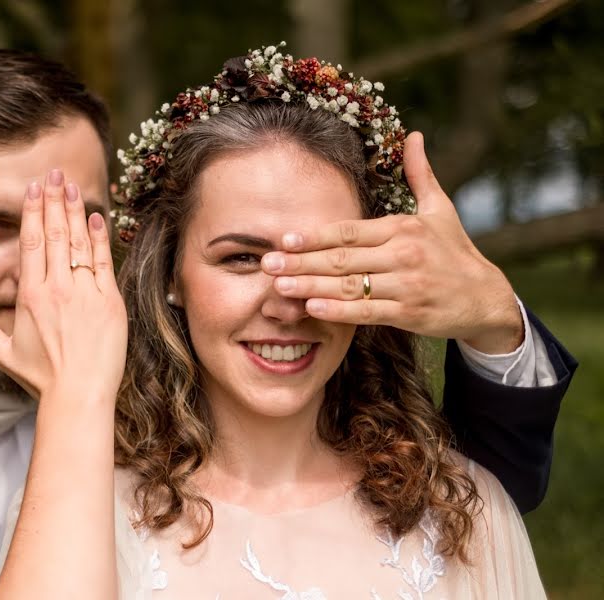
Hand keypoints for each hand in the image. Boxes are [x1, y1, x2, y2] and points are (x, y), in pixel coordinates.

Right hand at [0, 170, 127, 400]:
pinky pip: (104, 261)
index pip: (30, 242)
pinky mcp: (109, 302)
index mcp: (31, 296)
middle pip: (54, 233)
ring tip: (71, 185)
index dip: (32, 211)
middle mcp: (57, 288)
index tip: (34, 189)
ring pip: (79, 242)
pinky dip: (100, 237)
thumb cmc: (41, 378)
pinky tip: (96, 216)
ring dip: (75, 210)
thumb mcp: (3, 353)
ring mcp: (85, 293)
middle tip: (54, 173)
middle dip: (53, 200)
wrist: (79, 395)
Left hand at [261, 132, 522, 353]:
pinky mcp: (410, 314)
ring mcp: (406, 286)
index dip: (315, 235)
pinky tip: (311, 308)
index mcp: (403, 228)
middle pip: (342, 259)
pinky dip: (338, 312)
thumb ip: (420, 174)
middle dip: (301, 261)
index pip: (350, 231)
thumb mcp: (440, 209)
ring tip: (278, 286)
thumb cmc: (455, 251)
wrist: (486, 298)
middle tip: (266, 263)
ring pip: (349, 287)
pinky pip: (366, 312)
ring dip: (310, 286)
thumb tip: (414, 135)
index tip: (284, 238)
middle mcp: (404, 255)